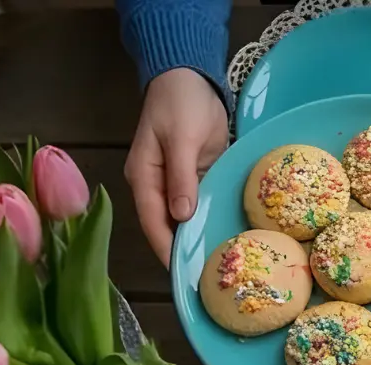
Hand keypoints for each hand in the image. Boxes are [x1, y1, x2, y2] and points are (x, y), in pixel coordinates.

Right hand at [125, 68, 228, 267]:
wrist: (190, 77)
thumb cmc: (180, 103)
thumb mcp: (181, 138)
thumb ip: (182, 176)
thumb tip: (181, 214)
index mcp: (144, 177)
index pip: (153, 221)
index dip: (166, 247)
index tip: (182, 273)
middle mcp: (157, 185)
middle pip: (167, 226)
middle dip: (182, 251)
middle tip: (205, 279)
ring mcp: (177, 183)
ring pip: (185, 220)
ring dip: (198, 239)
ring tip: (218, 268)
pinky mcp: (196, 178)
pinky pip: (202, 206)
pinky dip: (210, 222)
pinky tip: (226, 240)